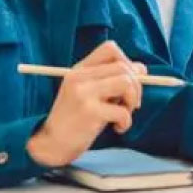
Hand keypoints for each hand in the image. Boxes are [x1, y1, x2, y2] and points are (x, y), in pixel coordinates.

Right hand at [26, 41, 144, 166]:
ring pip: (126, 83)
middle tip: (130, 104)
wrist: (50, 144)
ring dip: (132, 100)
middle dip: (136, 86)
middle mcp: (80, 77)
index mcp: (80, 70)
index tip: (128, 81)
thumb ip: (111, 79)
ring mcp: (83, 94)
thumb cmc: (76, 120)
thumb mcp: (90, 94)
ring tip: (124, 114)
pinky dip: (126, 122)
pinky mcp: (89, 112)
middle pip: (123, 67)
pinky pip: (122, 111)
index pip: (110, 48)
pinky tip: (118, 128)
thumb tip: (142, 69)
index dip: (127, 62)